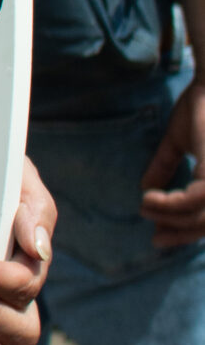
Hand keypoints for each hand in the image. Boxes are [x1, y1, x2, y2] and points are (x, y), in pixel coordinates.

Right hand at [140, 77, 204, 250]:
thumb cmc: (200, 106)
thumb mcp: (180, 142)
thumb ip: (166, 166)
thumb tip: (146, 189)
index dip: (188, 231)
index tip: (160, 236)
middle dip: (181, 233)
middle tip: (155, 238)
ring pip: (200, 216)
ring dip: (170, 218)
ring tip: (146, 208)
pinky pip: (192, 201)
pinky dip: (169, 204)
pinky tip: (150, 199)